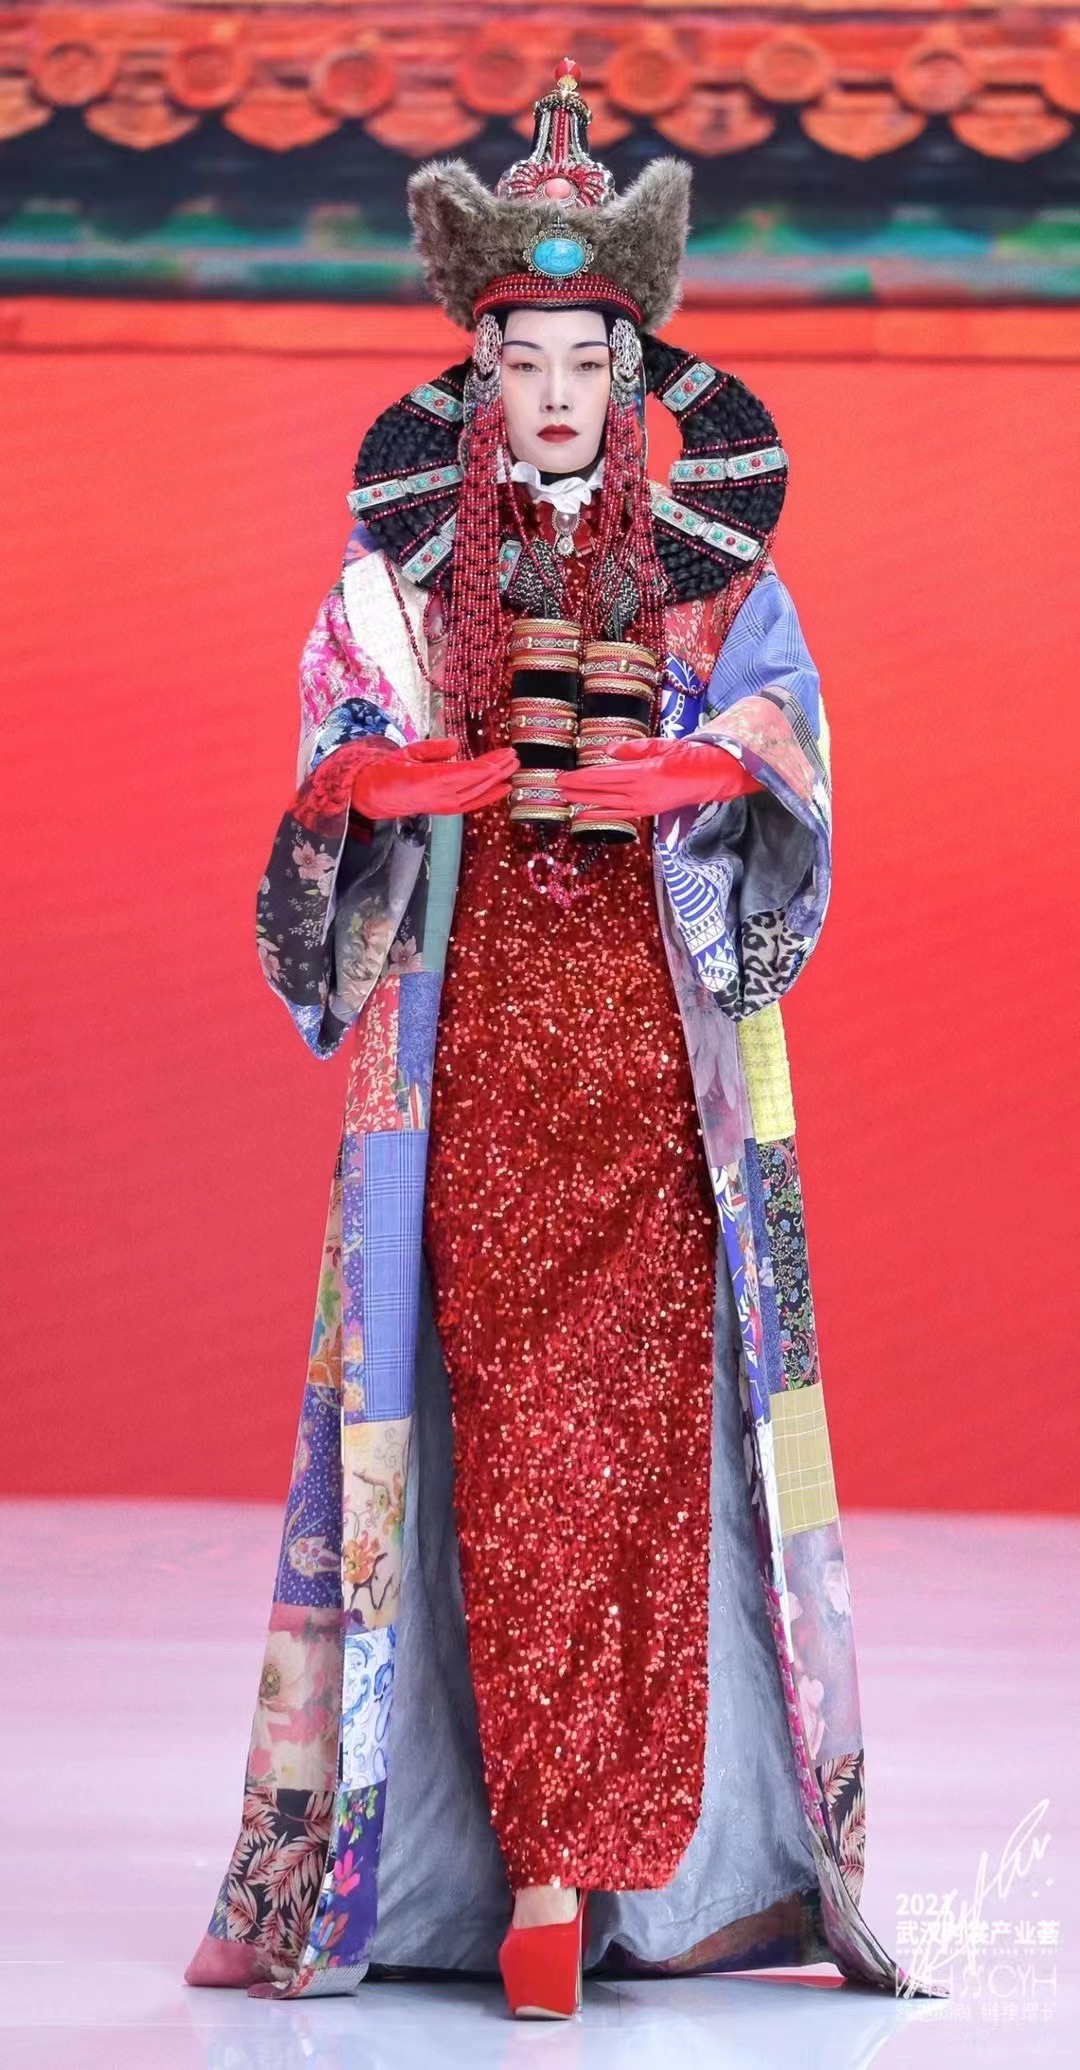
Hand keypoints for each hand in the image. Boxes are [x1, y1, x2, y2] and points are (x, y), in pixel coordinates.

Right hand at [350, 737, 517, 817]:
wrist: (375, 795)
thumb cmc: (388, 771)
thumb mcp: (408, 752)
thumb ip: (434, 748)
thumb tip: (456, 744)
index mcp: (428, 780)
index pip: (463, 774)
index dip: (485, 768)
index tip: (502, 759)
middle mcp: (440, 796)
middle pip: (475, 782)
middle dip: (497, 768)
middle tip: (513, 755)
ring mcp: (444, 805)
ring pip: (478, 793)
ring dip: (498, 780)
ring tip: (514, 766)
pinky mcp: (446, 809)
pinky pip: (473, 803)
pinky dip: (490, 796)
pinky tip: (504, 787)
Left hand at [555, 736, 761, 817]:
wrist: (712, 776)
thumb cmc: (690, 756)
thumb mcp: (660, 745)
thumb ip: (633, 749)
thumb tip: (608, 750)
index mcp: (642, 774)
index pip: (602, 777)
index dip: (580, 778)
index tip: (562, 777)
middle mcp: (640, 793)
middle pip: (600, 792)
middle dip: (576, 790)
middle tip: (555, 786)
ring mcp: (644, 805)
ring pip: (606, 804)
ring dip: (584, 802)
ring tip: (565, 799)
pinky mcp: (648, 811)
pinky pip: (620, 814)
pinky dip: (601, 813)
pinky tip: (587, 814)